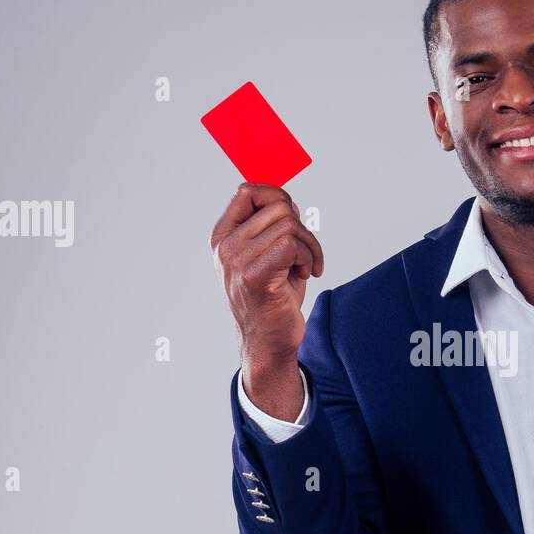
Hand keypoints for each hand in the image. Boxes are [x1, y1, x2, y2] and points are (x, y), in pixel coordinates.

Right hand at [210, 181, 324, 419]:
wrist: (268, 343)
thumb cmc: (273, 301)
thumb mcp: (271, 257)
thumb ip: (275, 229)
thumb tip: (288, 203)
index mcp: (224, 237)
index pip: (248, 191)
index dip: (278, 198)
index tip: (294, 225)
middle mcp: (225, 246)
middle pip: (277, 205)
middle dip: (302, 227)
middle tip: (306, 254)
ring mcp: (236, 260)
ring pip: (289, 225)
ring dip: (309, 246)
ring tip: (306, 267)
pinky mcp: (254, 275)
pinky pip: (291, 244)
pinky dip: (308, 257)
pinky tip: (306, 275)